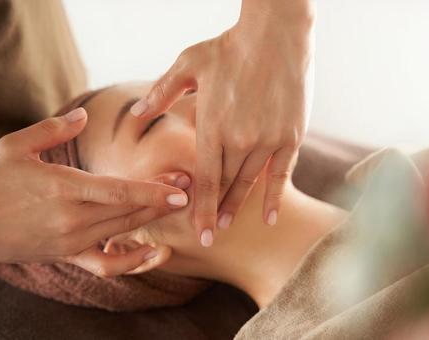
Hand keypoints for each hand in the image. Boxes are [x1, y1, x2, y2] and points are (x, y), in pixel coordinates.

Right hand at [0, 108, 189, 276]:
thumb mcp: (16, 146)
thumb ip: (53, 130)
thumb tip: (84, 118)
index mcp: (62, 188)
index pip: (117, 192)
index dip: (151, 192)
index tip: (181, 189)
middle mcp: (72, 218)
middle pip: (129, 211)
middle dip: (164, 200)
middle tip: (193, 186)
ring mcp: (72, 240)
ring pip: (124, 231)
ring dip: (154, 219)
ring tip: (178, 205)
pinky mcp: (69, 255)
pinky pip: (107, 264)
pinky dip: (133, 260)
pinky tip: (154, 251)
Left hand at [130, 0, 314, 245]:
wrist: (275, 34)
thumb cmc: (228, 48)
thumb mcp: (188, 65)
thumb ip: (162, 93)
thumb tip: (137, 113)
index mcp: (212, 126)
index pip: (204, 180)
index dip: (200, 210)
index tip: (198, 235)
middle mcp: (240, 140)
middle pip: (225, 186)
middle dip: (215, 212)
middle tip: (208, 235)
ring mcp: (268, 140)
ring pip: (249, 183)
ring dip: (238, 207)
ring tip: (227, 226)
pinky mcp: (291, 136)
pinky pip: (281, 174)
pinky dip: (274, 197)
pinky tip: (268, 217)